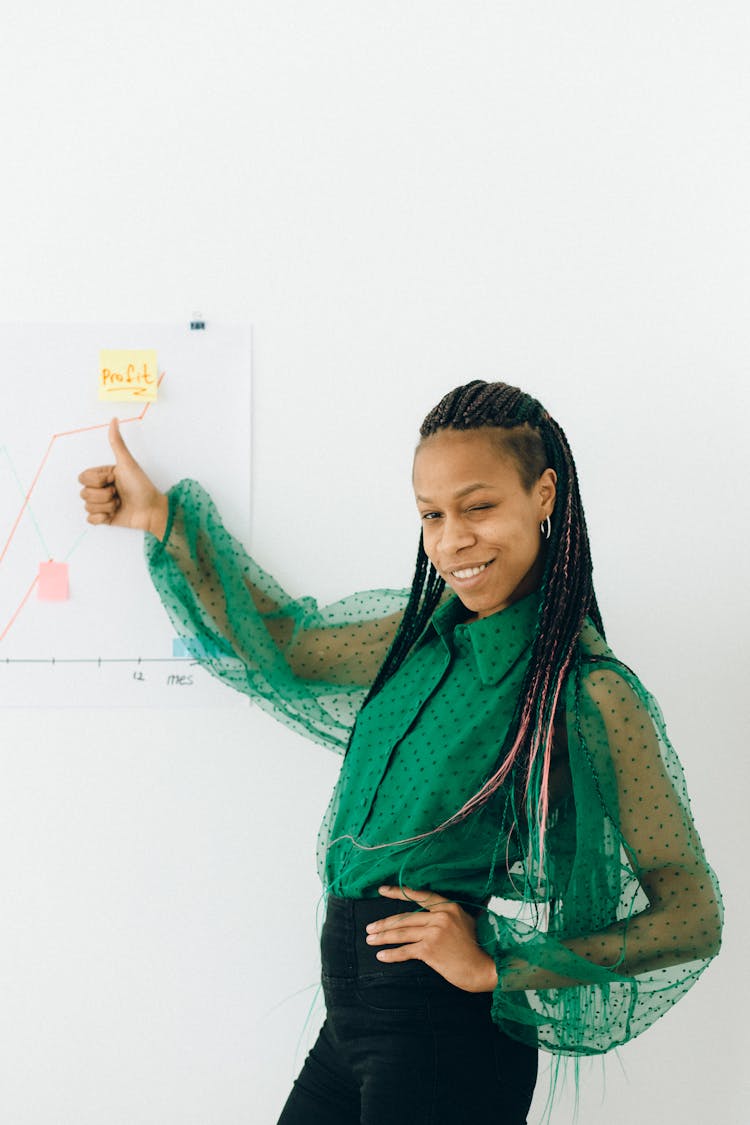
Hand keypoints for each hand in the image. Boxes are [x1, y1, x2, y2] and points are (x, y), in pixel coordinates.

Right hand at [78, 418, 168, 538]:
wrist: (152, 510)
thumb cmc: (142, 486)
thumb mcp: (128, 463)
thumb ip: (117, 443)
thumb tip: (114, 420)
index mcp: (103, 475)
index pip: (83, 477)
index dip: (98, 480)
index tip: (114, 479)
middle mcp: (101, 488)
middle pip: (84, 493)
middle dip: (103, 496)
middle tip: (118, 494)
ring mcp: (102, 504)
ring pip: (87, 506)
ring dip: (106, 506)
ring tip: (120, 504)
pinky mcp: (104, 518)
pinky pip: (90, 520)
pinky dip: (101, 518)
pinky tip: (114, 514)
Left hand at [365, 885, 497, 993]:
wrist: (486, 967)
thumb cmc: (479, 948)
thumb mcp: (469, 923)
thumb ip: (453, 915)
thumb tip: (449, 908)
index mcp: (448, 907)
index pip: (418, 896)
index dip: (398, 893)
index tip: (381, 890)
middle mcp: (440, 916)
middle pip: (405, 918)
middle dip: (384, 923)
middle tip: (370, 928)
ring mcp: (434, 932)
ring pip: (402, 933)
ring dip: (383, 937)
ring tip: (370, 940)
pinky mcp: (430, 950)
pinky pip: (406, 951)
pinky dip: (392, 954)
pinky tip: (382, 956)